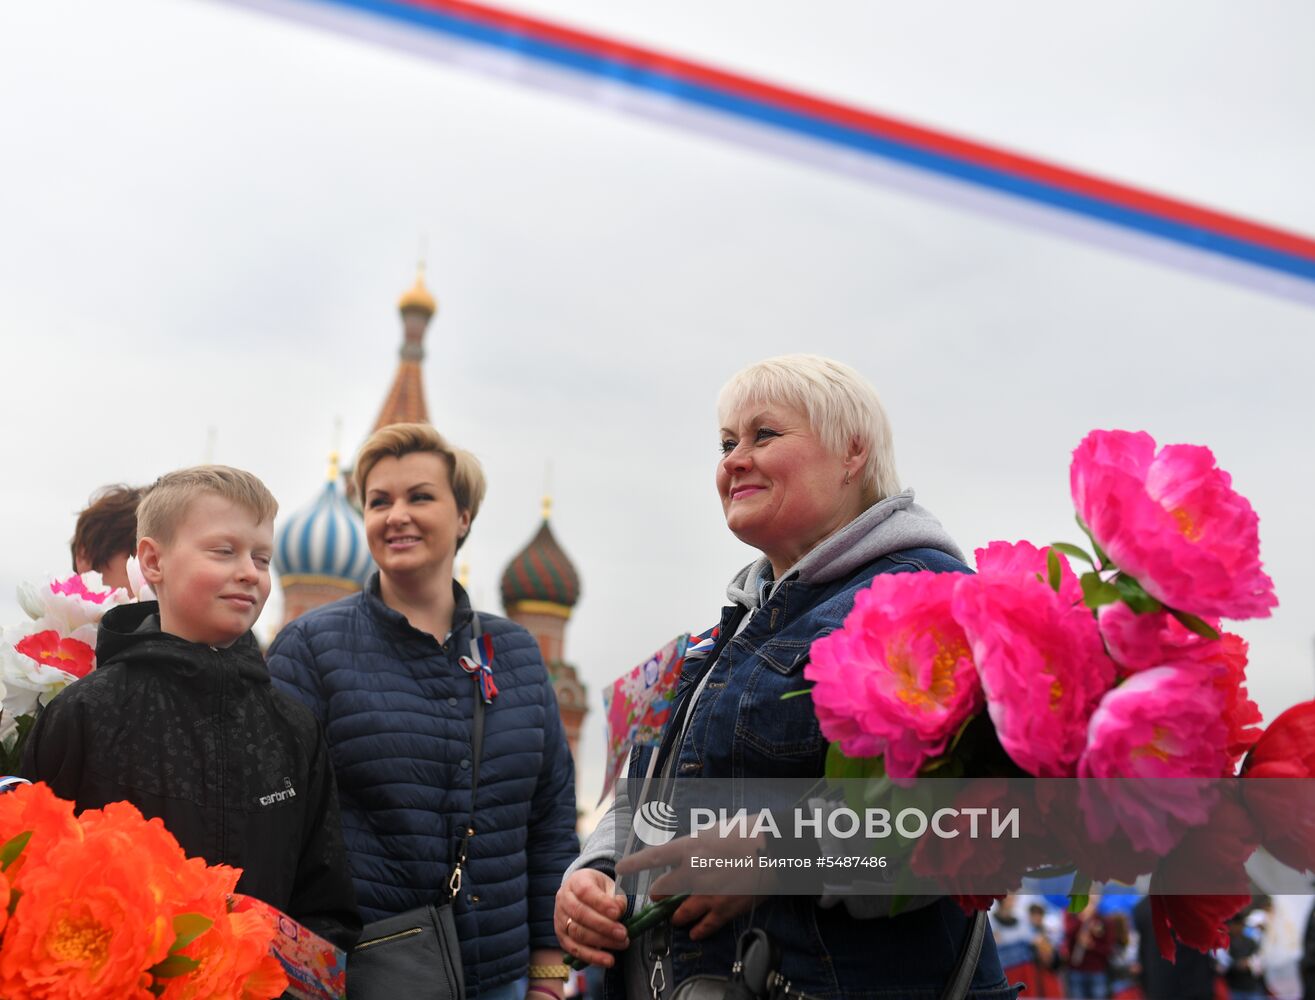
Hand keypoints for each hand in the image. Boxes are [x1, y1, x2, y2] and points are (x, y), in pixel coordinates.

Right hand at [555, 869, 627, 968]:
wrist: (581, 894)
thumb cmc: (598, 890)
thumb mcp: (609, 886)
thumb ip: (615, 897)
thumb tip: (618, 912)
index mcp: (576, 881)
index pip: (585, 891)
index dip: (601, 903)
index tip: (617, 912)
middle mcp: (564, 899)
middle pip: (580, 914)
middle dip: (604, 926)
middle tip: (623, 933)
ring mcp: (560, 918)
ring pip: (577, 933)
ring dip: (600, 942)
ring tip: (621, 944)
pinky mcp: (561, 937)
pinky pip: (574, 949)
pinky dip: (591, 956)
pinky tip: (606, 959)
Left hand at [616, 832, 767, 941]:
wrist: (775, 850)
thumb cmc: (747, 834)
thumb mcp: (714, 831)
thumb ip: (695, 845)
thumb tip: (682, 853)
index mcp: (691, 847)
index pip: (654, 856)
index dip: (634, 864)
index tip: (620, 869)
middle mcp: (695, 871)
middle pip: (663, 890)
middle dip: (660, 894)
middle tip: (660, 894)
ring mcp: (708, 893)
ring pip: (679, 913)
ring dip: (676, 915)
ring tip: (678, 915)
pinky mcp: (724, 909)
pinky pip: (702, 927)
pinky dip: (696, 930)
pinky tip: (694, 931)